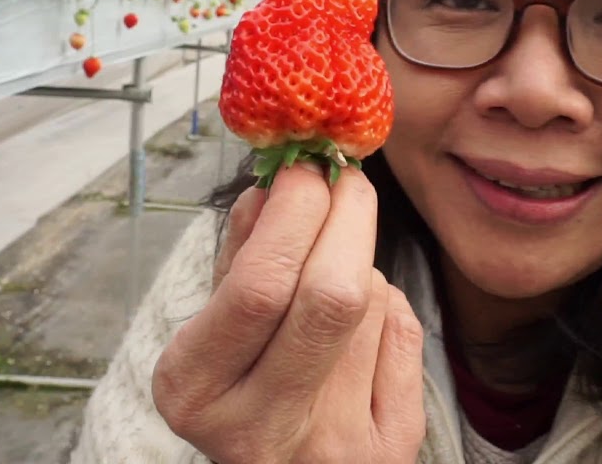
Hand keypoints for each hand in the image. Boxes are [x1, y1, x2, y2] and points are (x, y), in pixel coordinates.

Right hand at [152, 162, 425, 463]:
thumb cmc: (239, 395)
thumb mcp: (210, 333)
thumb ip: (236, 261)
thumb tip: (274, 188)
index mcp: (198, 391)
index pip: (260, 286)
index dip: (295, 211)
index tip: (308, 166)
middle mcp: (263, 428)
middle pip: (331, 294)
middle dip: (346, 215)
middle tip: (345, 179)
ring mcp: (335, 445)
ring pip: (372, 303)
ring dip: (358, 266)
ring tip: (331, 281)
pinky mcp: (391, 449)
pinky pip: (404, 334)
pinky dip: (386, 306)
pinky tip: (359, 325)